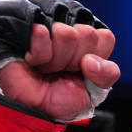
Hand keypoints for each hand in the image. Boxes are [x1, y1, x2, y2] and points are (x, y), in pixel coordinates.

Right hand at [0, 23, 118, 121]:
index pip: (105, 37)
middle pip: (87, 34)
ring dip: (55, 60)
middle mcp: (68, 29)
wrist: (26, 106)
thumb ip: (106, 75)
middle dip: (73, 61)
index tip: (79, 71)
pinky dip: (39, 54)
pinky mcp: (25, 26)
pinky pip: (42, 33)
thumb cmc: (56, 98)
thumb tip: (91, 60)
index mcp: (87, 42)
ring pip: (66, 34)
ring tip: (45, 67)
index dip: (93, 59)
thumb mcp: (91, 93)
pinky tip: (32, 59)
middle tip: (59, 71)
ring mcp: (47, 25)